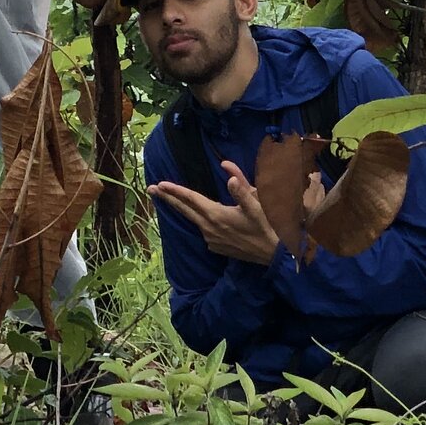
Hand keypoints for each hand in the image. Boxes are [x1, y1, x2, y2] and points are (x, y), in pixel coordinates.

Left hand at [148, 158, 284, 265]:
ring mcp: (211, 240)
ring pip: (193, 220)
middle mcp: (209, 229)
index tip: (159, 184)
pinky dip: (199, 221)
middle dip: (167, 199)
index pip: (190, 199)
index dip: (175, 190)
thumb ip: (240, 186)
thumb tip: (226, 169)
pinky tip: (202, 217)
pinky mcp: (216, 247)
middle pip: (184, 210)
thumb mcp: (256, 204)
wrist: (274, 255)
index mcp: (216, 215)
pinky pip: (204, 230)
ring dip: (183, 209)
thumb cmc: (267, 226)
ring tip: (172, 198)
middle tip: (151, 189)